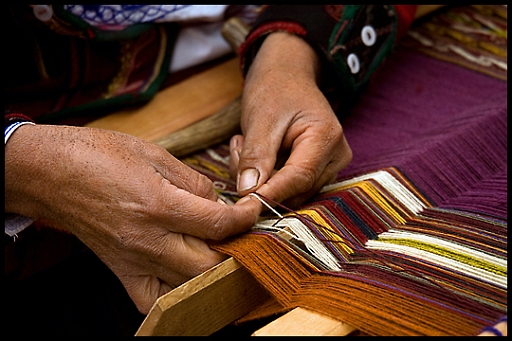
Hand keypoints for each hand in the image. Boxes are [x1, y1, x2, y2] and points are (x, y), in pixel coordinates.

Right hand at [5, 124, 260, 313]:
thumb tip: (219, 201)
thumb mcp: (155, 154)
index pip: (219, 223)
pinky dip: (175, 292)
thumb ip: (193, 181)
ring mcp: (134, 260)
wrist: (52, 173)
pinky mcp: (121, 271)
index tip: (253, 210)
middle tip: (242, 232)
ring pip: (188, 283)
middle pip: (210, 261)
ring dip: (212, 269)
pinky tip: (183, 276)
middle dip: (236, 247)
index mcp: (159, 204)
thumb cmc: (100, 156)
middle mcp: (148, 239)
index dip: (246, 217)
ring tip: (219, 249)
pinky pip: (152, 299)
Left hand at [230, 32, 351, 207]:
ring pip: (290, 192)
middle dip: (261, 180)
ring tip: (245, 145)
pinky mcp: (317, 170)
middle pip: (296, 189)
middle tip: (237, 149)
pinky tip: (256, 153)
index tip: (244, 204)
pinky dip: (267, 176)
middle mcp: (336, 156)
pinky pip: (289, 186)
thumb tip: (249, 192)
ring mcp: (329, 165)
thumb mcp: (261, 118)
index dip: (271, 193)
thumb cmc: (275, 89)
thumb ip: (256, 156)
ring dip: (261, 178)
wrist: (287, 75)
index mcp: (327, 137)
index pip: (299, 177)